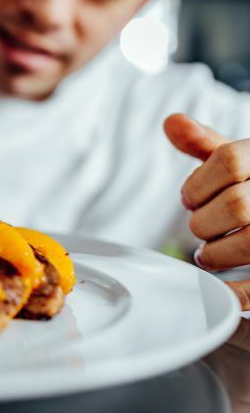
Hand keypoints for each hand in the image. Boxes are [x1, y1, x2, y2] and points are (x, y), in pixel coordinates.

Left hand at [164, 113, 249, 308]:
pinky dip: (237, 290)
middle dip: (204, 221)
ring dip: (216, 253)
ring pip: (249, 242)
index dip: (197, 183)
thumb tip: (171, 122)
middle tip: (199, 227)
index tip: (188, 198)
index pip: (228, 160)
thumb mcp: (244, 158)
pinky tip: (223, 288)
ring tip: (209, 254)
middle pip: (235, 204)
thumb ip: (206, 144)